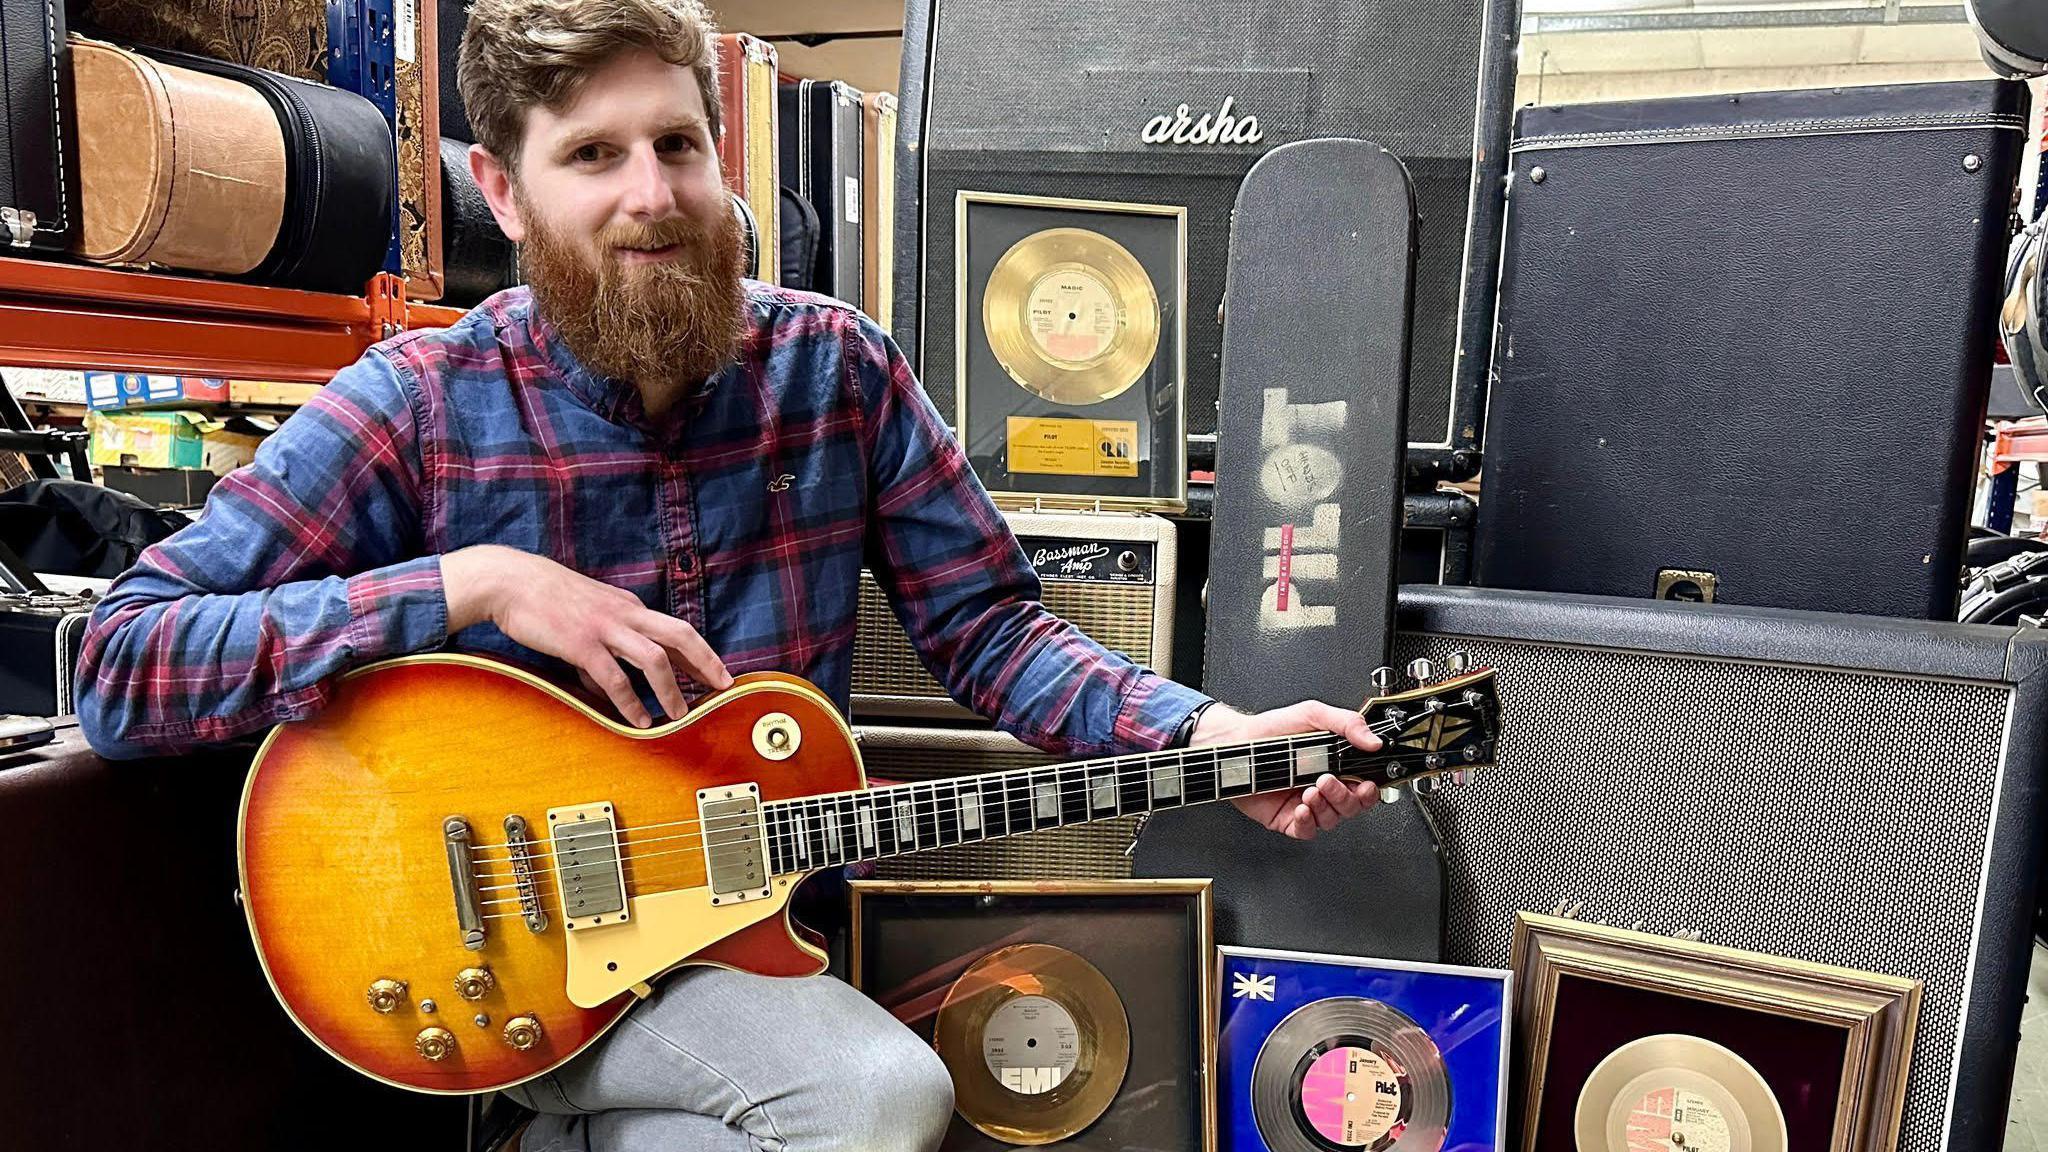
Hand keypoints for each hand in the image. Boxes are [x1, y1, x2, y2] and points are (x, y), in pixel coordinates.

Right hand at [442, 545, 732, 726]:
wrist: (509, 581)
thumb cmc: (544, 598)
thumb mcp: (586, 618)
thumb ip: (603, 649)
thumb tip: (607, 687)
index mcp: (628, 606)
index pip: (675, 629)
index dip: (700, 652)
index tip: (716, 673)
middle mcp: (625, 613)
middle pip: (680, 635)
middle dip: (705, 662)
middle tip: (722, 686)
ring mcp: (605, 627)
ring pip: (654, 658)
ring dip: (671, 690)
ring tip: (679, 715)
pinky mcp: (581, 644)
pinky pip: (614, 677)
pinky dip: (630, 702)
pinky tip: (638, 720)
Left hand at [1192, 701, 1381, 840]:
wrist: (1237, 742)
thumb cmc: (1272, 730)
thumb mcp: (1313, 715)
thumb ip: (1347, 724)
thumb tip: (1374, 740)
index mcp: (1336, 766)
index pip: (1364, 786)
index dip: (1369, 790)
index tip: (1366, 784)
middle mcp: (1324, 787)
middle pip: (1351, 806)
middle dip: (1344, 797)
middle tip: (1327, 781)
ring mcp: (1306, 804)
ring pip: (1331, 820)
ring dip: (1325, 807)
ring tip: (1310, 791)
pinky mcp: (1287, 819)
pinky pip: (1306, 831)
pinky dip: (1307, 823)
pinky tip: (1301, 809)